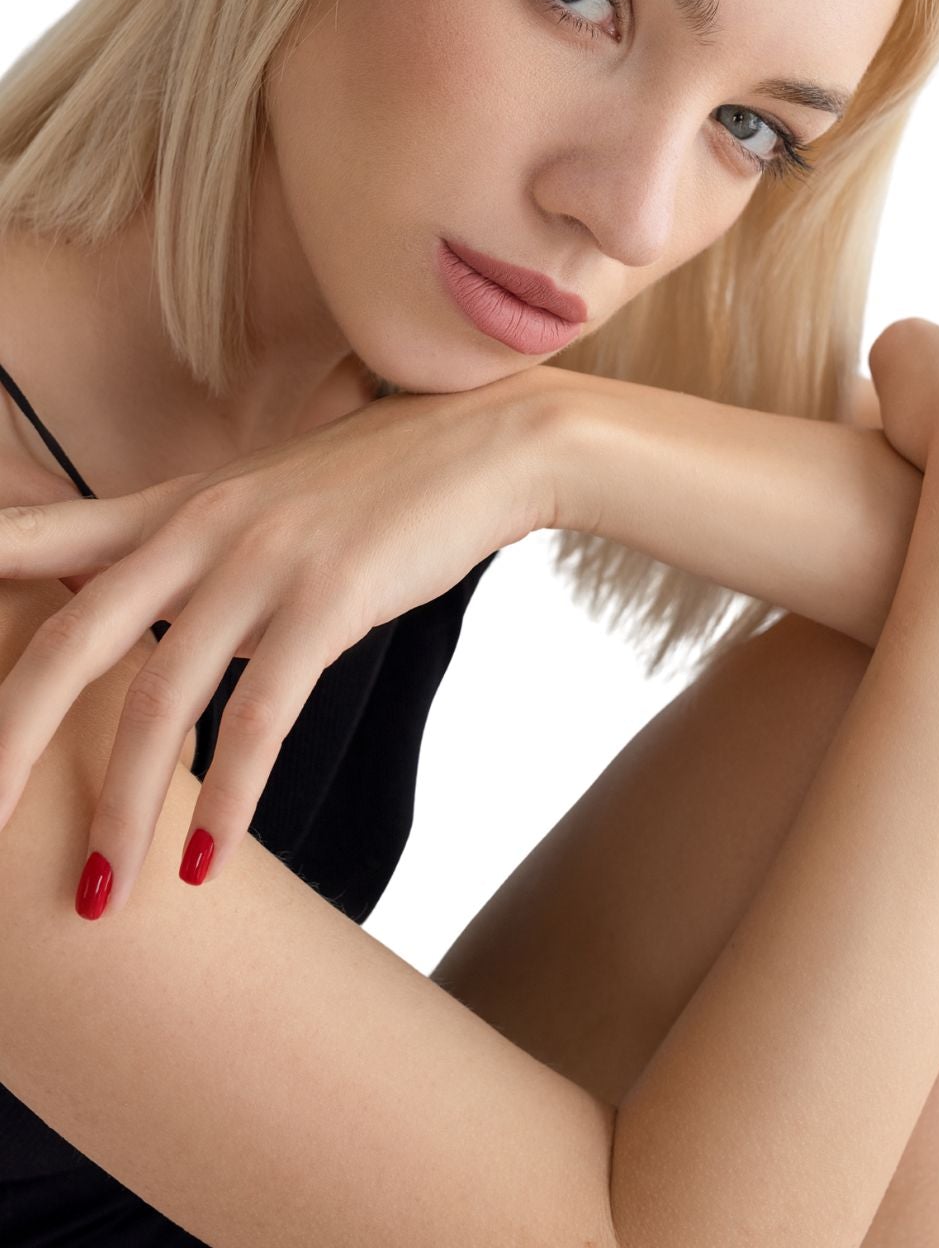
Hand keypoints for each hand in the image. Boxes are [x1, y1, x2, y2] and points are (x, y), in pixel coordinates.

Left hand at [0, 371, 555, 915]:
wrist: (489, 445)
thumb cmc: (379, 481)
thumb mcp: (267, 497)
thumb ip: (197, 550)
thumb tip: (161, 623)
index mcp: (175, 501)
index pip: (40, 537)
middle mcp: (199, 526)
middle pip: (70, 643)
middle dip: (10, 745)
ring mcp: (261, 560)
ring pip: (159, 700)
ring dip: (123, 808)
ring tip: (103, 894)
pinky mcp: (329, 599)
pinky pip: (260, 717)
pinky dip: (227, 799)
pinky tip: (207, 858)